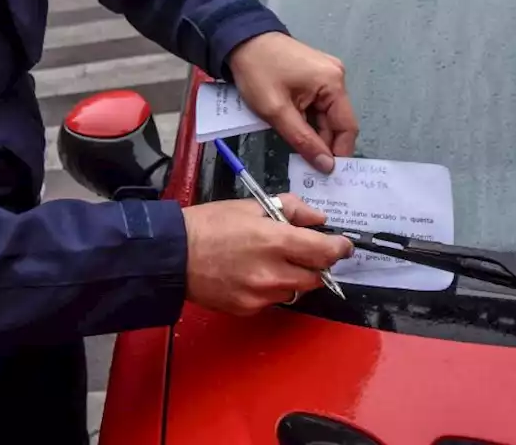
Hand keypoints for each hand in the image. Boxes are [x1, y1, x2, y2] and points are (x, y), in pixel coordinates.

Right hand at [182, 194, 352, 315]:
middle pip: (316, 277)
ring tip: (272, 261)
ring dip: (294, 277)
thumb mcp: (251, 205)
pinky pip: (273, 300)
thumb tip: (318, 220)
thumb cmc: (210, 224)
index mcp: (276, 241)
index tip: (342, 245)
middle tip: (304, 251)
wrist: (173, 255)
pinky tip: (252, 274)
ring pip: (296, 291)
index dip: (339, 248)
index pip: (325, 252)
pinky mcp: (249, 309)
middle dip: (316, 264)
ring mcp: (261, 296)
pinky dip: (271, 288)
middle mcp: (273, 273)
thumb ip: (291, 209)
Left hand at [226, 32, 358, 173]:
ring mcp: (326, 74)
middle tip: (308, 167)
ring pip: (325, 115)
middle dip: (323, 143)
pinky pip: (317, 104)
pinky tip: (295, 130)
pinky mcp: (314, 75)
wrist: (239, 40)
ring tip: (299, 150)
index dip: (339, 152)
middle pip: (336, 121)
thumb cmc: (257, 72)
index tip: (327, 174)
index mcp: (333, 83)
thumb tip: (326, 166)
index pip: (347, 127)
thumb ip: (303, 140)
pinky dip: (307, 119)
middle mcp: (336, 77)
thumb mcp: (277, 111)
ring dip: (313, 132)